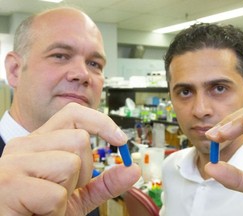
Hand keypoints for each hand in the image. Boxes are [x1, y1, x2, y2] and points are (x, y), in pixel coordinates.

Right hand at [0, 103, 140, 214]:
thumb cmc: (41, 212)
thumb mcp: (78, 196)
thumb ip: (105, 182)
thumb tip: (133, 169)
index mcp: (41, 142)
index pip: (74, 114)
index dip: (101, 122)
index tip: (120, 139)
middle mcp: (25, 145)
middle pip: (80, 139)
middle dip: (83, 173)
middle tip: (63, 190)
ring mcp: (14, 162)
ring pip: (71, 163)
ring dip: (68, 192)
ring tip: (48, 203)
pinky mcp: (9, 183)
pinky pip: (56, 194)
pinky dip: (56, 211)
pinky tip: (37, 212)